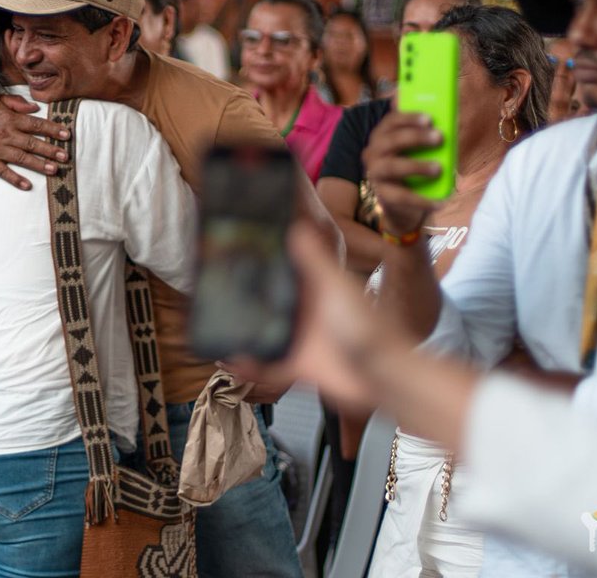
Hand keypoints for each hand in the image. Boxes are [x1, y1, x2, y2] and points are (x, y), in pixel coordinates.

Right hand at [0, 95, 70, 190]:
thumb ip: (16, 102)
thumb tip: (35, 107)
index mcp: (11, 119)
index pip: (37, 125)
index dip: (53, 130)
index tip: (67, 135)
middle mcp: (7, 135)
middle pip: (34, 144)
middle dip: (51, 150)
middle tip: (66, 156)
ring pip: (23, 158)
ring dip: (39, 165)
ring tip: (54, 170)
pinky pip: (4, 172)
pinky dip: (16, 179)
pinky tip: (27, 185)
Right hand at [230, 222, 406, 409]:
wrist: (381, 371)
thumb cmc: (366, 325)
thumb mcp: (335, 285)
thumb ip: (315, 259)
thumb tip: (297, 225)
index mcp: (315, 289)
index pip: (286, 270)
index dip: (265, 261)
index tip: (241, 252)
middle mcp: (305, 313)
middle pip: (270, 302)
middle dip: (246, 297)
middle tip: (215, 288)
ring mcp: (301, 339)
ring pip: (265, 332)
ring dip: (243, 330)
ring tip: (215, 322)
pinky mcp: (298, 365)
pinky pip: (267, 365)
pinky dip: (250, 365)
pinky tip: (231, 359)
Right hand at [363, 112, 442, 235]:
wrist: (400, 197)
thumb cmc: (412, 162)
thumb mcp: (417, 146)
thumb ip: (426, 133)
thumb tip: (445, 121)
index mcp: (382, 134)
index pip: (391, 121)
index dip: (409, 118)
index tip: (429, 119)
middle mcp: (374, 151)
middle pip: (391, 140)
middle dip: (415, 137)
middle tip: (439, 137)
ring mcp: (375, 173)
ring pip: (393, 166)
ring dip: (416, 166)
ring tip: (438, 168)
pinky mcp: (382, 194)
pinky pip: (401, 196)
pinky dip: (421, 199)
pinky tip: (439, 202)